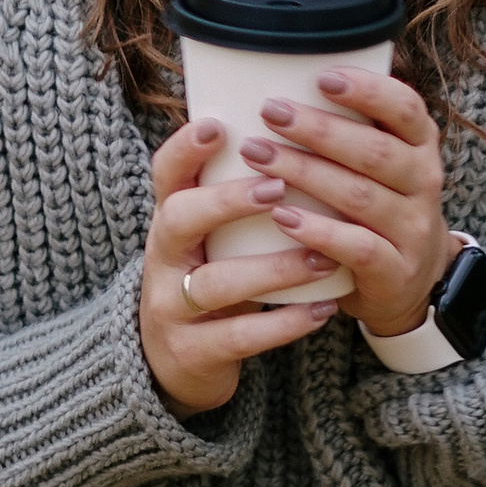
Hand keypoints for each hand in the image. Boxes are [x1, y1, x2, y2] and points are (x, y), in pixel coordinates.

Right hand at [140, 114, 345, 412]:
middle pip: (179, 219)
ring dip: (273, 270)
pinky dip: (284, 324)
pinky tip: (323, 309)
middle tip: (277, 188)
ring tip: (323, 258)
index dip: (184, 148)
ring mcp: (171, 308)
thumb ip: (238, 193)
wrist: (176, 361)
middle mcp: (162, 259)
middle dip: (227, 202)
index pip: (164, 174)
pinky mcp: (192, 353)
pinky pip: (238, 337)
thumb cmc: (210, 276)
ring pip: (214, 284)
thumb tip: (300, 129)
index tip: (219, 125)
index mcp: (170, 220)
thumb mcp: (211, 235)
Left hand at [237, 65, 453, 340]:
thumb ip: (350, 127)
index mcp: (421, 145)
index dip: (368, 91)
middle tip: (270, 112)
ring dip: (306, 174)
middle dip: (319, 129)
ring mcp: (413, 228)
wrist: (410, 280)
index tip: (322, 77)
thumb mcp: (380, 164)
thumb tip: (280, 78)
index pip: (406, 108)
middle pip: (374, 151)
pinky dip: (318, 231)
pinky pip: (358, 247)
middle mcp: (424, 182)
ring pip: (360, 196)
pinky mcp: (396, 270)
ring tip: (259, 157)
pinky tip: (282, 216)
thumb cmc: (377, 206)